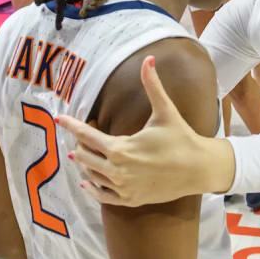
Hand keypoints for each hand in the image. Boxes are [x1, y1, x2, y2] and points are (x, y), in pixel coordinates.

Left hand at [58, 56, 222, 206]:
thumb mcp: (165, 111)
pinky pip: (103, 196)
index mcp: (121, 148)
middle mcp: (117, 170)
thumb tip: (149, 59)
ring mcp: (123, 187)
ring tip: (80, 154)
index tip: (60, 119)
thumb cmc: (181, 138)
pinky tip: (86, 182)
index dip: (72, 125)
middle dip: (80, 144)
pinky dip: (93, 189)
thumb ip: (152, 85)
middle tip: (80, 134)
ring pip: (92, 176)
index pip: (88, 136)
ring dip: (85, 164)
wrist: (199, 168)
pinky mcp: (130, 199)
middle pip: (85, 157)